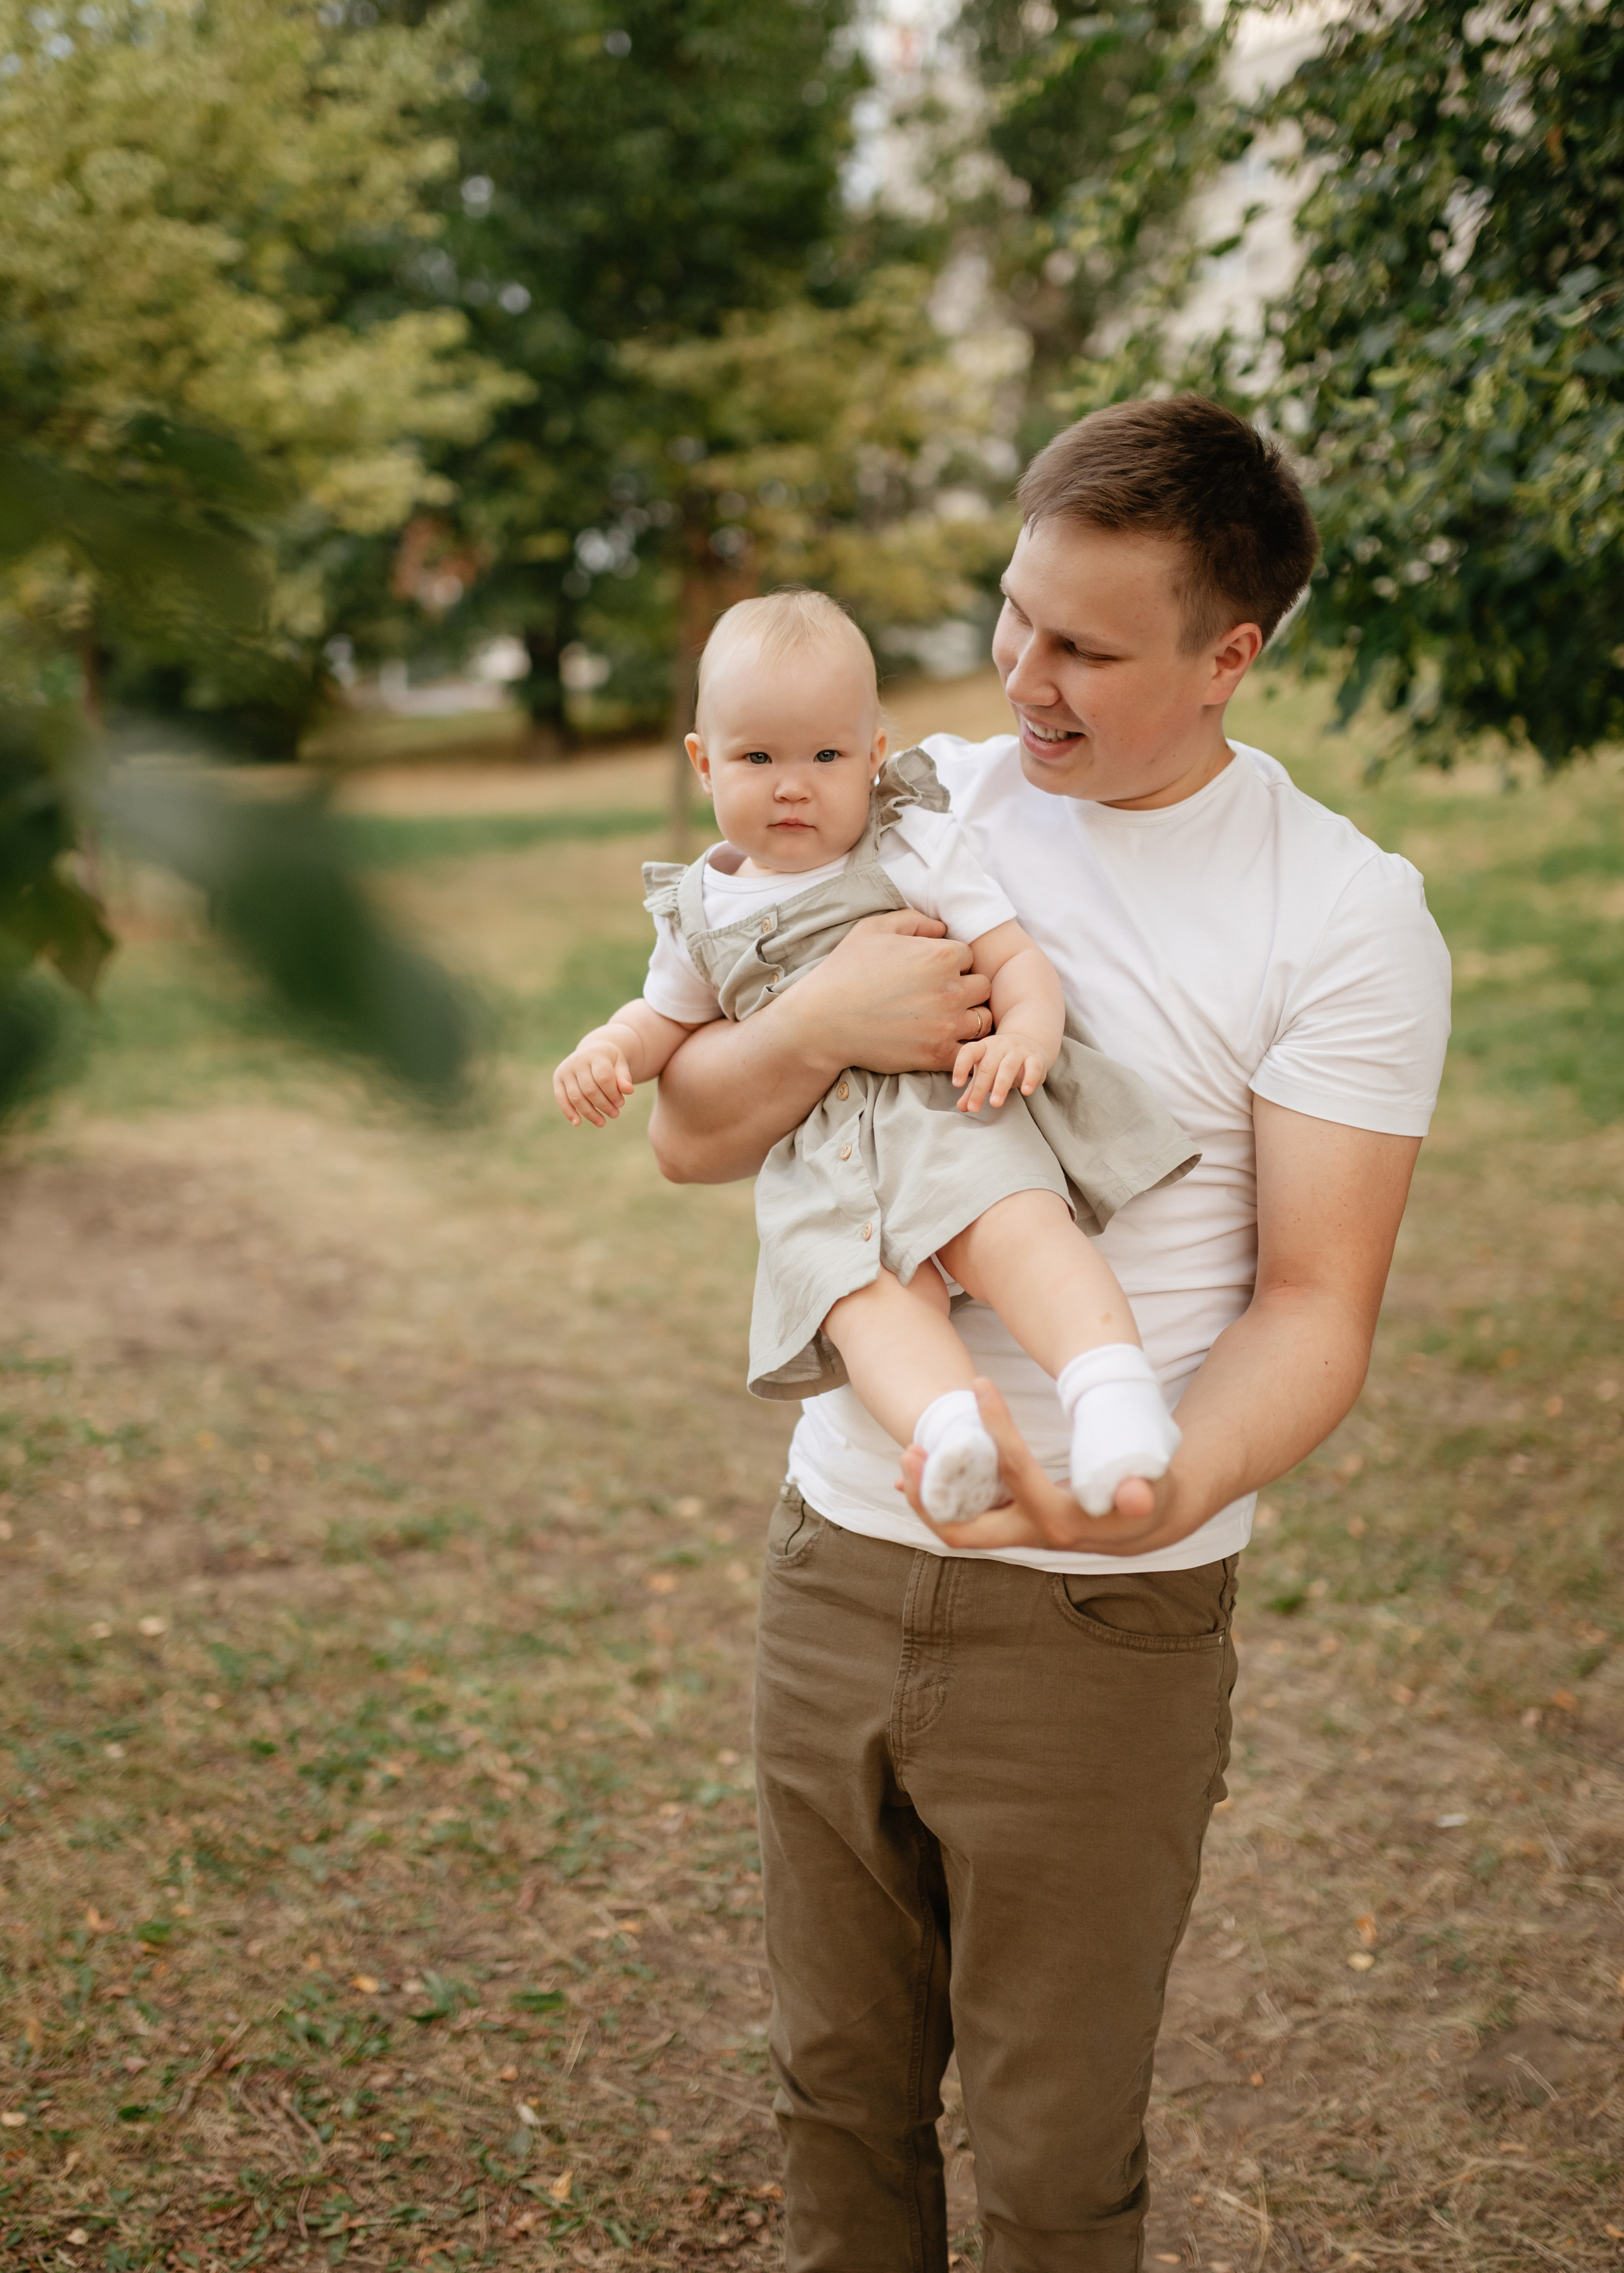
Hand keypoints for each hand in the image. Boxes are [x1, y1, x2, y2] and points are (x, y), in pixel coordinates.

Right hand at [553, 1035, 634, 1126]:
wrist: (591, 1051)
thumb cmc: (608, 1061)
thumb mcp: (620, 1064)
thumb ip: (624, 1077)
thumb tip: (629, 1091)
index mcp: (595, 1055)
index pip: (603, 1077)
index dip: (613, 1094)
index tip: (621, 1104)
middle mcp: (577, 1061)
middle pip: (590, 1089)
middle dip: (603, 1105)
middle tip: (615, 1114)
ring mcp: (565, 1070)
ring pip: (576, 1097)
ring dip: (589, 1113)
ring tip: (602, 1122)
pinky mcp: (557, 1078)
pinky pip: (561, 1098)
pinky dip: (568, 1112)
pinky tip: (577, 1123)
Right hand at [785, 909, 993, 1074]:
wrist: (822, 1021)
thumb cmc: (845, 971)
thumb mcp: (874, 929)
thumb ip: (914, 921)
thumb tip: (942, 928)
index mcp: (941, 955)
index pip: (969, 955)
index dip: (951, 962)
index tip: (931, 971)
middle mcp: (951, 989)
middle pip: (983, 986)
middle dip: (966, 988)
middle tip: (938, 995)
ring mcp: (948, 1024)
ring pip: (984, 1019)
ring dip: (968, 1017)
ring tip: (942, 1018)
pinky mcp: (938, 1054)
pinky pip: (971, 1050)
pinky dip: (963, 1047)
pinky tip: (942, 1040)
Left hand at [898, 1378, 1184, 1554]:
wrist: (1147, 1521)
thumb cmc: (1149, 1496)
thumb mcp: (1153, 1492)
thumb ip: (1142, 1492)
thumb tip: (1137, 1497)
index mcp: (1060, 1521)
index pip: (1015, 1470)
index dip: (996, 1426)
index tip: (981, 1382)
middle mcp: (1032, 1534)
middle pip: (964, 1530)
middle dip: (931, 1495)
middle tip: (911, 1451)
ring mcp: (1020, 1533)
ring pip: (958, 1527)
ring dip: (928, 1497)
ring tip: (909, 1455)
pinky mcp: (1015, 1526)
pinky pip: (967, 1517)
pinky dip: (941, 1499)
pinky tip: (919, 1478)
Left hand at [951, 1028, 1048, 1112]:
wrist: (1030, 1044)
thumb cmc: (1001, 1061)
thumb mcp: (985, 1072)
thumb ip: (972, 1089)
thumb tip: (962, 1107)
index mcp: (984, 1047)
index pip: (969, 1052)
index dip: (961, 1066)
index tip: (956, 1084)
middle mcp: (1000, 1045)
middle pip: (988, 1066)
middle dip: (980, 1088)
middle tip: (975, 1108)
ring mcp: (1018, 1050)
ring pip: (1008, 1067)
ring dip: (1001, 1086)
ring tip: (995, 1103)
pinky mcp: (1036, 1058)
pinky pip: (1033, 1067)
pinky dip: (1030, 1079)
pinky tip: (1025, 1092)